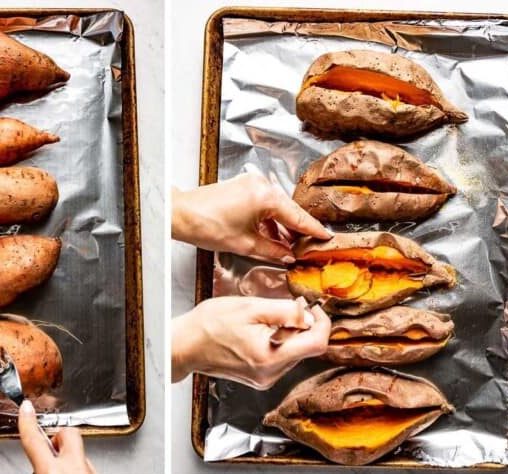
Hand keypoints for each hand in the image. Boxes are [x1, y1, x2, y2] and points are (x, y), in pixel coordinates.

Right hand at [19, 400, 95, 473]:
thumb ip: (36, 469)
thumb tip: (34, 465)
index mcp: (53, 472)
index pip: (34, 440)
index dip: (28, 421)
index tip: (26, 407)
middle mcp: (74, 468)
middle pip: (67, 433)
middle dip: (57, 436)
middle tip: (49, 447)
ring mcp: (90, 471)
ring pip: (78, 451)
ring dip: (67, 457)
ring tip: (58, 470)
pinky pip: (86, 465)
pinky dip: (77, 468)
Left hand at [172, 173, 331, 263]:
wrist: (180, 214)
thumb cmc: (207, 226)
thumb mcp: (245, 244)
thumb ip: (272, 250)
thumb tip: (288, 256)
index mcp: (266, 196)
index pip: (297, 216)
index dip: (313, 230)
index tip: (326, 237)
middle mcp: (261, 185)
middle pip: (288, 210)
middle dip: (298, 229)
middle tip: (310, 245)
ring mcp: (252, 183)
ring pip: (276, 207)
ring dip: (282, 225)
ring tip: (291, 245)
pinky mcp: (243, 186)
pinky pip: (264, 203)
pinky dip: (269, 219)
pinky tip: (273, 235)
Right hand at [172, 296, 330, 389]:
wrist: (184, 345)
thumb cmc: (209, 325)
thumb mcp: (250, 307)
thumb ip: (284, 311)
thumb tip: (309, 314)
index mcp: (271, 357)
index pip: (317, 344)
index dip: (322, 322)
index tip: (313, 307)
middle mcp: (271, 374)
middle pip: (306, 348)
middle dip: (302, 325)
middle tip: (284, 307)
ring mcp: (265, 378)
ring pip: (294, 352)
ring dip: (289, 333)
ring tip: (265, 320)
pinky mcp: (259, 377)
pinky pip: (281, 357)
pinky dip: (278, 342)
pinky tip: (259, 332)